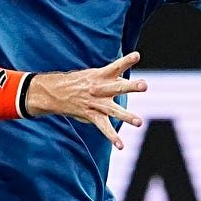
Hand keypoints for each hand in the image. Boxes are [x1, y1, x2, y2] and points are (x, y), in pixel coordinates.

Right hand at [27, 51, 147, 149]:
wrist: (55, 93)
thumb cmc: (79, 82)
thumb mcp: (93, 74)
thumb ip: (111, 78)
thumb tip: (126, 81)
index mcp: (101, 76)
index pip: (116, 66)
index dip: (126, 60)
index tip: (137, 55)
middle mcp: (100, 89)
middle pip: (118, 87)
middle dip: (131, 86)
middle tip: (144, 85)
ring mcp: (96, 103)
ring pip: (113, 110)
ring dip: (126, 116)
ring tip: (139, 122)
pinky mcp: (91, 115)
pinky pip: (103, 127)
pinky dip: (112, 137)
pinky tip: (121, 146)